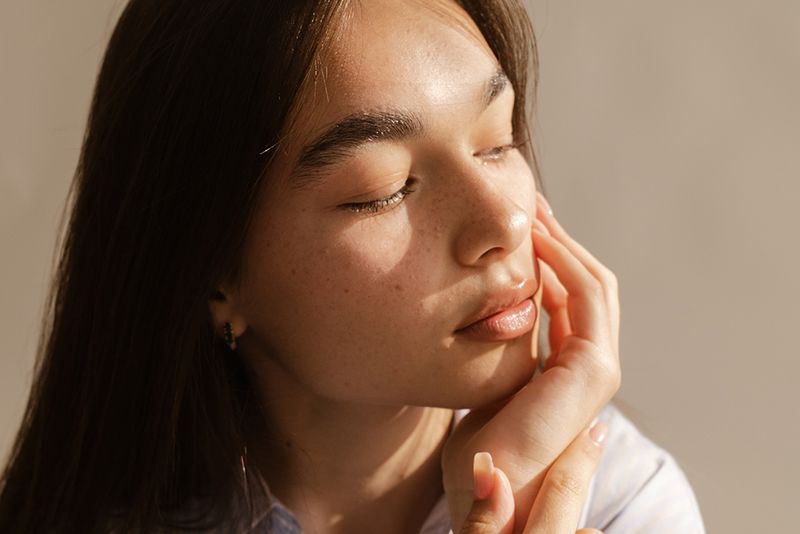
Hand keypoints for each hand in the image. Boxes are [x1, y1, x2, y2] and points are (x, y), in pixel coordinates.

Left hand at [443, 192, 620, 532]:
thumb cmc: (481, 440)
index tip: (524, 223)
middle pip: (587, 281)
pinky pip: (585, 297)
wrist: (487, 484)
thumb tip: (490, 301)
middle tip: (532, 204)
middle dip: (561, 240)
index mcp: (569, 363)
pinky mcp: (594, 369)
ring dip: (564, 243)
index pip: (569, 294)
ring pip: (592, 282)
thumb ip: (505, 340)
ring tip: (534, 213)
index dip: (551, 255)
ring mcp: (598, 366)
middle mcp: (591, 362)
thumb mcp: (492, 373)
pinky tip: (537, 242)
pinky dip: (565, 263)